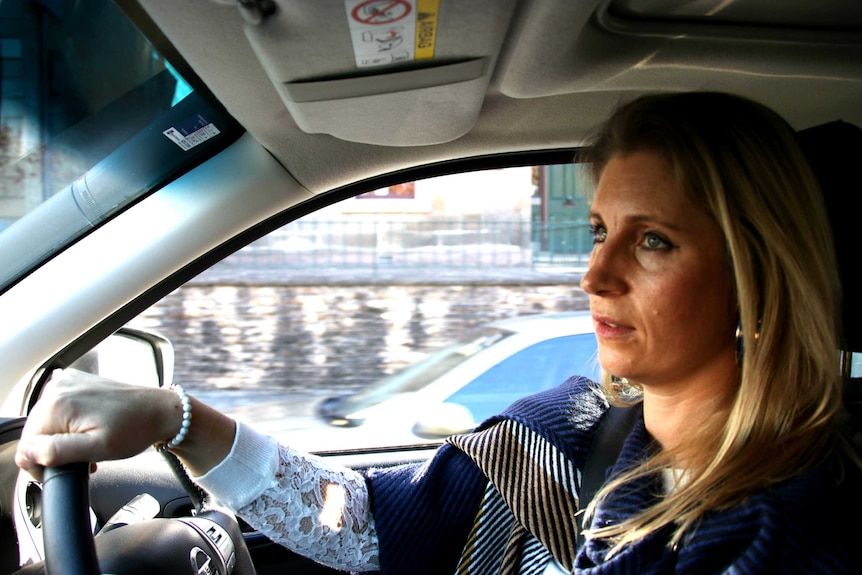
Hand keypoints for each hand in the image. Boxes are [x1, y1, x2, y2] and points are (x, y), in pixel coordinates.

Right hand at [15, 369, 177, 480]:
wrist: (160, 410)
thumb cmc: (135, 429)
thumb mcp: (97, 448)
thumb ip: (57, 452)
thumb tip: (27, 453)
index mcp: (56, 405)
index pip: (26, 447)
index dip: (43, 465)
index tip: (68, 468)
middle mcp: (56, 389)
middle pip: (36, 434)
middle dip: (55, 452)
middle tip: (84, 459)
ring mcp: (66, 383)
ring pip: (47, 424)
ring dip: (63, 440)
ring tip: (89, 447)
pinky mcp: (76, 382)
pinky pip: (59, 410)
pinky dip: (69, 425)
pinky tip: (88, 432)